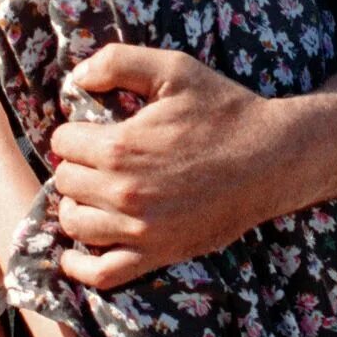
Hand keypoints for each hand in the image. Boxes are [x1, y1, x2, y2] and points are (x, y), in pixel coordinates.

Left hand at [48, 44, 282, 288]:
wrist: (273, 159)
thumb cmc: (225, 110)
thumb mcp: (174, 69)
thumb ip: (117, 62)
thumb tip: (75, 77)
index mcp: (121, 147)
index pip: (64, 142)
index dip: (77, 131)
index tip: (95, 130)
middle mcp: (124, 192)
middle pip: (66, 181)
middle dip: (77, 165)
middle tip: (99, 158)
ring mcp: (140, 229)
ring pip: (75, 222)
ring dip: (77, 205)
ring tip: (93, 192)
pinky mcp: (159, 253)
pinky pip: (103, 274)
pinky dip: (80, 265)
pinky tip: (75, 252)